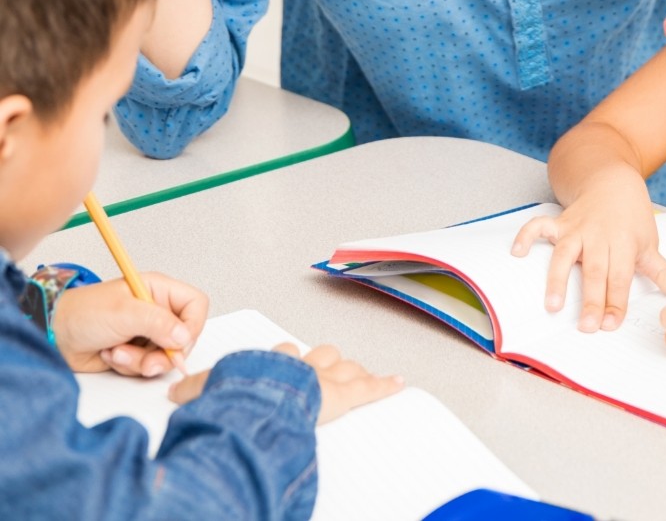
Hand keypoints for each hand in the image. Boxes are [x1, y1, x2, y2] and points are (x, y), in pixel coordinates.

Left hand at [53, 273, 207, 375]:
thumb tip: (184, 336)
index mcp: (159, 290)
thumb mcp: (124, 313)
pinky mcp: (135, 352)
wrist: (55, 335)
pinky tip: (111, 354)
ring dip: (140, 361)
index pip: (195, 306)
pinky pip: (145, 367)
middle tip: (146, 361)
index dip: (192, 326)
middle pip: (182, 338)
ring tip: (117, 352)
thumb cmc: (85, 312)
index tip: (178, 344)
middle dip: (163, 354)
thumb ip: (158, 322)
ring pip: (163, 357)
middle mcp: (156, 311)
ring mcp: (146, 333)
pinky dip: (128, 366)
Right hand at [169, 342, 403, 423]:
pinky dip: (384, 384)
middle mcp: (300, 366)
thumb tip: (174, 391)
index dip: (282, 361)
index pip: (280, 356)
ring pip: (343, 368)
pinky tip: (398, 381)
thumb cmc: (240, 397)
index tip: (283, 364)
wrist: (263, 402)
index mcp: (271, 364)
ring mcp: (324, 378)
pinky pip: (369, 388)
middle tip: (324, 371)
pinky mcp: (343, 393)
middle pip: (317, 356)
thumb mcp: (209, 391)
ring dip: (349, 373)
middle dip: (320, 363)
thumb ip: (195, 391)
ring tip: (357, 376)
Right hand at [511, 169, 665, 331]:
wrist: (613, 180)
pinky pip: (539, 226)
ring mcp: (577, 228)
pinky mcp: (560, 221)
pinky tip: (517, 252)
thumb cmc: (632, 215)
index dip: (615, 302)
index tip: (610, 325)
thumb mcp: (649, 240)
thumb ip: (658, 269)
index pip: (620, 277)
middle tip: (586, 326)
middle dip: (590, 299)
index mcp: (624, 243)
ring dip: (558, 278)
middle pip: (595, 271)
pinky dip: (526, 236)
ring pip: (566, 253)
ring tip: (553, 304)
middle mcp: (599, 236)